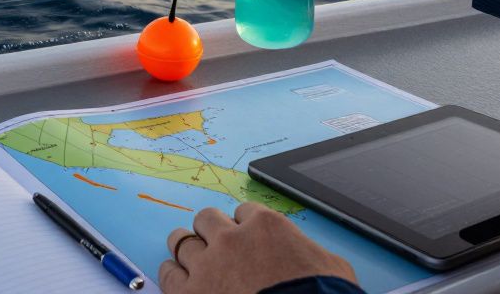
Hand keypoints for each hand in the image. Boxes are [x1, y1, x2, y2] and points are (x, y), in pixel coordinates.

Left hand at [159, 204, 356, 293]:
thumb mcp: (330, 266)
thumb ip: (307, 250)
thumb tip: (309, 257)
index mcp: (266, 226)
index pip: (245, 212)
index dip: (246, 226)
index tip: (246, 236)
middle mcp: (232, 238)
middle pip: (208, 219)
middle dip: (212, 230)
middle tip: (216, 244)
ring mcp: (208, 264)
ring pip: (183, 240)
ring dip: (187, 246)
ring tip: (189, 255)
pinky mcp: (190, 293)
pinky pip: (169, 274)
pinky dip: (172, 273)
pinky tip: (176, 276)